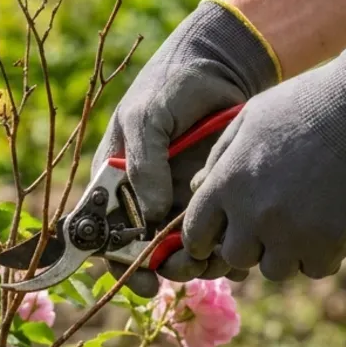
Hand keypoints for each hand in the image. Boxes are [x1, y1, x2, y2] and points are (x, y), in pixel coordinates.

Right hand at [93, 0, 278, 292]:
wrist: (221, 65)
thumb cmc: (171, 84)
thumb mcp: (147, 117)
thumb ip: (144, 164)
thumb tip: (153, 215)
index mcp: (116, 182)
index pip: (107, 234)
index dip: (121, 264)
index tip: (146, 281)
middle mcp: (146, 198)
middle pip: (149, 253)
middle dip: (168, 267)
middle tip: (191, 265)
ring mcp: (180, 199)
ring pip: (185, 250)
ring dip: (200, 263)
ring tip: (218, 257)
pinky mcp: (213, 197)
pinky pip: (217, 234)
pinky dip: (226, 247)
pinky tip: (239, 245)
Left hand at [184, 31, 345, 280]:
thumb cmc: (303, 105)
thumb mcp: (248, 120)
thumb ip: (219, 159)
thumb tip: (196, 190)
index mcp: (228, 184)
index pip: (197, 235)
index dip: (207, 238)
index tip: (221, 234)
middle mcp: (253, 215)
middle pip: (236, 258)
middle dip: (249, 244)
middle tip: (269, 225)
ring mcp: (291, 233)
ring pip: (275, 269)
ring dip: (286, 253)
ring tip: (302, 224)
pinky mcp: (329, 243)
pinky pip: (315, 269)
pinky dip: (321, 255)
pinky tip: (327, 229)